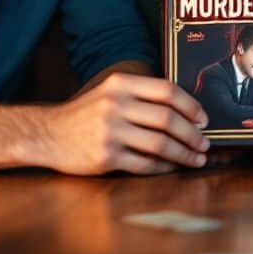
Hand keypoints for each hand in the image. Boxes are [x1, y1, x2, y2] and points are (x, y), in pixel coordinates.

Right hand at [37, 73, 208, 174]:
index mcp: (120, 84)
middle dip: (192, 134)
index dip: (191, 105)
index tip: (203, 119)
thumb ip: (141, 96)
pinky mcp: (105, 156)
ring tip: (196, 159)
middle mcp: (115, 104)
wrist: (47, 135)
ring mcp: (109, 131)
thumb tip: (186, 111)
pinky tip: (172, 169)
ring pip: (160, 144)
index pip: (166, 90)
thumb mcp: (109, 93)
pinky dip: (164, 168)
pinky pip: (145, 164)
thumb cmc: (85, 115)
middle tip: (204, 144)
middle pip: (168, 119)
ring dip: (184, 154)